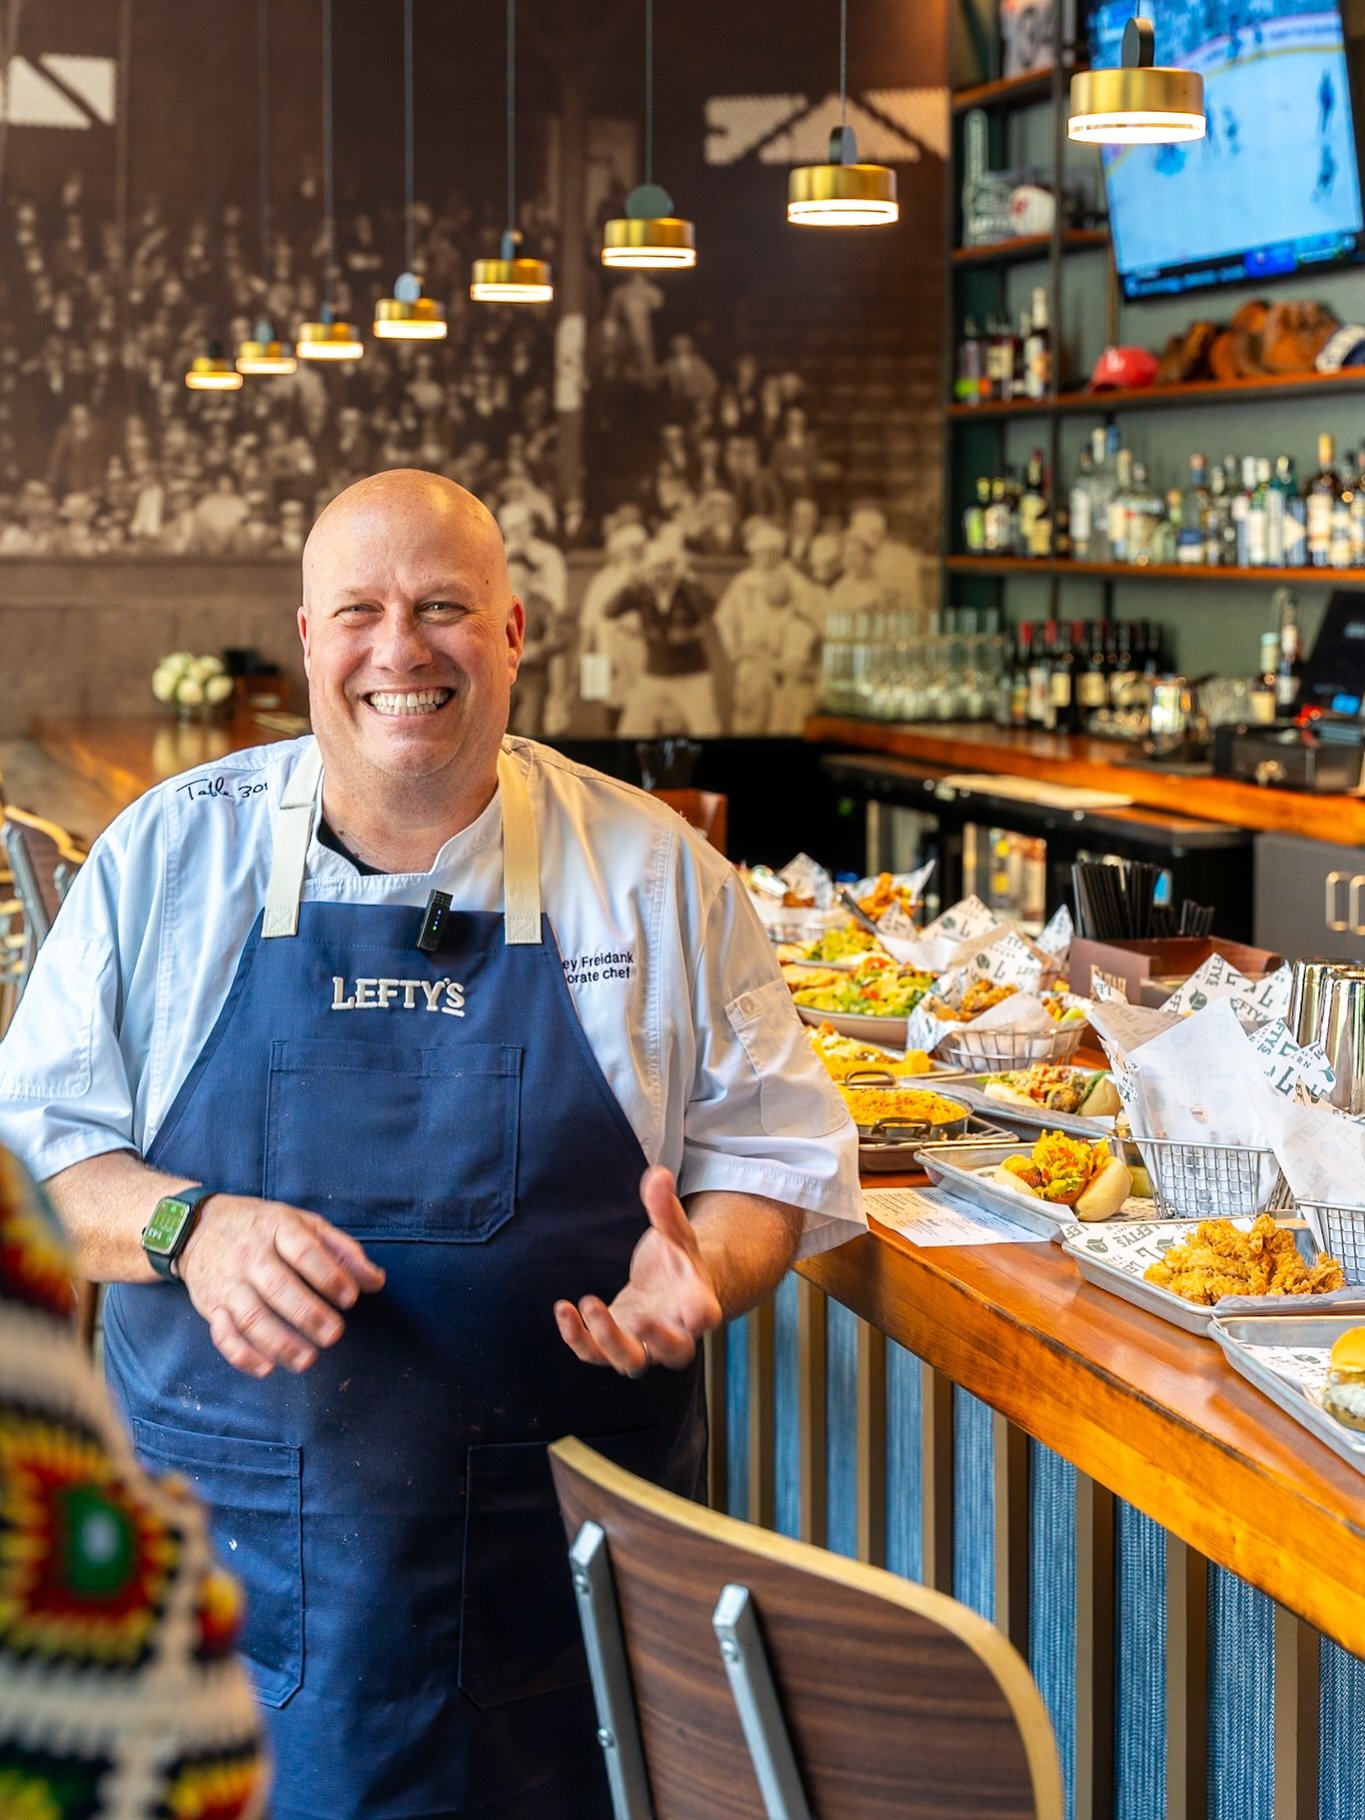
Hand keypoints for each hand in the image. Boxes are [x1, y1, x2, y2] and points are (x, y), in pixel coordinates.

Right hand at [179, 1195, 384, 1378]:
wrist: (199, 1227)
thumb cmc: (264, 1228)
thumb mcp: (304, 1224)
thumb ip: (342, 1251)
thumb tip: (376, 1282)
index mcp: (277, 1228)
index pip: (304, 1251)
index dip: (329, 1275)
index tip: (350, 1298)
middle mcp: (250, 1255)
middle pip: (278, 1287)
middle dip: (308, 1314)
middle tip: (335, 1335)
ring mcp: (228, 1282)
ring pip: (252, 1317)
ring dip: (280, 1343)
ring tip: (308, 1360)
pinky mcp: (211, 1306)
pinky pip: (223, 1335)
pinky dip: (242, 1355)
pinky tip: (267, 1368)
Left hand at [554, 1166, 722, 1375]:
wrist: (671, 1288)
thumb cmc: (678, 1260)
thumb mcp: (675, 1232)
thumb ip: (666, 1208)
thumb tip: (657, 1174)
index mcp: (697, 1303)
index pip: (706, 1315)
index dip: (702, 1316)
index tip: (698, 1311)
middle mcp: (674, 1331)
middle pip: (674, 1351)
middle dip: (657, 1338)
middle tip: (641, 1319)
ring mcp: (643, 1343)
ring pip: (631, 1360)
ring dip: (608, 1339)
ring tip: (588, 1303)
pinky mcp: (614, 1343)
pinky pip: (595, 1353)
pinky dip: (577, 1338)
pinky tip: (564, 1309)